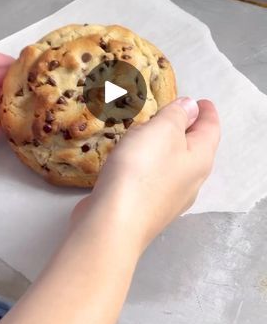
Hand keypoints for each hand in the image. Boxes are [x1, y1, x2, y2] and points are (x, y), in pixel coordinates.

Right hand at [75, 98, 219, 253]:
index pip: (211, 128)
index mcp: (200, 159)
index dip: (206, 111)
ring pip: (173, 163)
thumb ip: (177, 115)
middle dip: (185, 127)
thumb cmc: (141, 170)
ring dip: (164, 145)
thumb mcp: (162, 130)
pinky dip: (149, 162)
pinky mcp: (148, 208)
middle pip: (195, 147)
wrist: (112, 223)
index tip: (200, 101)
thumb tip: (191, 107)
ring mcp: (170, 198)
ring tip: (148, 132)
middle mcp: (191, 181)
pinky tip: (132, 159)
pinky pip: (154, 176)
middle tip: (171, 111)